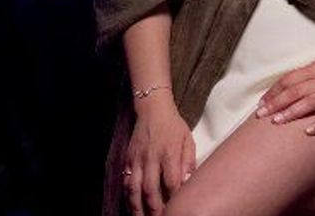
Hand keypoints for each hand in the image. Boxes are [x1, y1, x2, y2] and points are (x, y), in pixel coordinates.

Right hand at [124, 92, 195, 215]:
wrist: (153, 109)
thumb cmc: (173, 126)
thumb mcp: (188, 140)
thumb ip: (188, 162)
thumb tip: (188, 182)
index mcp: (169, 153)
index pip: (171, 181)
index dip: (173, 198)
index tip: (177, 208)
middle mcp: (151, 157)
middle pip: (150, 188)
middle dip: (154, 208)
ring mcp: (137, 159)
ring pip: (134, 187)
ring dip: (137, 206)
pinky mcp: (128, 158)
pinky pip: (125, 180)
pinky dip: (128, 194)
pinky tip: (132, 204)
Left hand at [254, 49, 314, 134]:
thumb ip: (304, 78)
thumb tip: (283, 89)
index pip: (289, 80)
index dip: (274, 92)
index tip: (261, 104)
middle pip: (296, 91)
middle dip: (277, 103)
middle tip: (262, 115)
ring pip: (311, 101)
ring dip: (293, 111)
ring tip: (279, 122)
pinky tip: (308, 131)